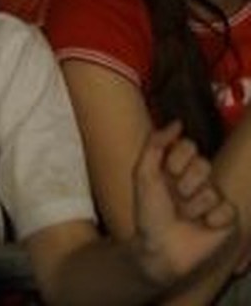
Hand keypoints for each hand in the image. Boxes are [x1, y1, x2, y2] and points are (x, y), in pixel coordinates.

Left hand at [130, 121, 236, 289]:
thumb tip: (177, 123)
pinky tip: (202, 226)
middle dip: (185, 182)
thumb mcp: (143, 173)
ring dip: (194, 205)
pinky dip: (212, 218)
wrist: (158, 247)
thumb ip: (155, 144)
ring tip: (185, 215)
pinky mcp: (227, 220)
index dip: (178, 159)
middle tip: (176, 197)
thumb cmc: (148, 211)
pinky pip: (227, 209)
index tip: (167, 172)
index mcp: (177, 167)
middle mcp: (197, 181)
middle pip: (204, 164)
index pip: (189, 146)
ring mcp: (213, 200)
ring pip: (212, 189)